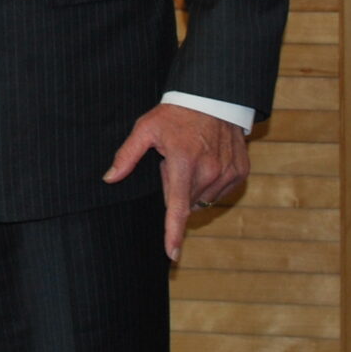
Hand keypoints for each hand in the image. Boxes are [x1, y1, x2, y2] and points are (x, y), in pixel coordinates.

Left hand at [106, 102, 252, 261]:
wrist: (214, 97)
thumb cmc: (176, 114)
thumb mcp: (146, 128)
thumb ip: (127, 155)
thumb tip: (109, 178)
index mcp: (183, 164)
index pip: (177, 207)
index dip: (173, 233)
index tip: (172, 254)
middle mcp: (208, 171)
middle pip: (185, 201)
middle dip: (175, 188)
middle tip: (172, 161)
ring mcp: (227, 173)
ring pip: (202, 198)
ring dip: (193, 186)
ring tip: (191, 157)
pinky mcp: (240, 172)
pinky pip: (220, 191)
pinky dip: (211, 182)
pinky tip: (207, 161)